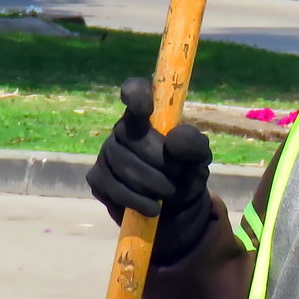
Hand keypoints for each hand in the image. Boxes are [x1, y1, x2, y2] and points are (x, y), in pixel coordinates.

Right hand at [86, 78, 213, 262]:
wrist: (174, 208)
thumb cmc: (185, 171)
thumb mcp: (199, 158)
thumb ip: (193, 144)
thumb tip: (172, 141)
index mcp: (148, 114)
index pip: (135, 90)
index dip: (137, 95)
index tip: (147, 110)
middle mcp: (123, 128)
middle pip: (133, 136)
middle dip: (161, 160)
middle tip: (178, 174)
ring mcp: (107, 152)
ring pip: (124, 165)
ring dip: (153, 183)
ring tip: (169, 192)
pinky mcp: (98, 178)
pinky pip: (114, 187)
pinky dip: (137, 200)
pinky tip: (153, 207)